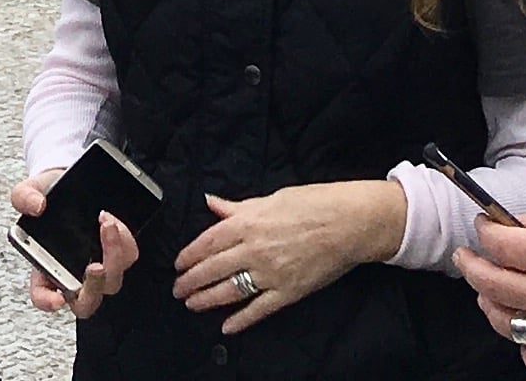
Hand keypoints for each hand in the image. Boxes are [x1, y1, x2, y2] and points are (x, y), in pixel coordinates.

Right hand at [12, 172, 138, 318]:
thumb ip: (24, 197)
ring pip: (111, 281)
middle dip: (93, 287)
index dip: (47, 301)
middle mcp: (72, 273)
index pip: (42, 295)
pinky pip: (127, 258)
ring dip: (112, 256)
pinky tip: (112, 221)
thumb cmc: (51, 195)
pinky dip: (123, 241)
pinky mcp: (117, 254)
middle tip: (94, 266)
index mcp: (45, 266)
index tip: (56, 298)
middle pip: (85, 302)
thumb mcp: (31, 190)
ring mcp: (97, 266)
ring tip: (105, 224)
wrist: (75, 180)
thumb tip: (36, 206)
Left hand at [177, 181, 399, 332]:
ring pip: (230, 290)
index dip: (190, 255)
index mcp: (248, 222)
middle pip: (214, 268)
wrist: (348, 223)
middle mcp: (254, 249)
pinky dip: (241, 320)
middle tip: (178, 289)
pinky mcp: (288, 292)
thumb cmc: (312, 203)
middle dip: (192, 281)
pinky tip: (227, 327)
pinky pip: (259, 309)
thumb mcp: (271, 198)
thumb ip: (238, 207)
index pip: (208, 241)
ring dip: (207, 299)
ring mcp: (270, 273)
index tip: (178, 264)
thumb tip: (212, 203)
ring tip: (192, 304)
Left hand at [452, 160, 525, 380]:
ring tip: (484, 295)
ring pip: (506, 324)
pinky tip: (524, 336)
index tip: (483, 223)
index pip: (503, 245)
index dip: (486, 231)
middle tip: (465, 257)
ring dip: (489, 306)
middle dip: (472, 267)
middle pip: (493, 284)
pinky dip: (523, 348)